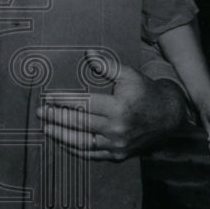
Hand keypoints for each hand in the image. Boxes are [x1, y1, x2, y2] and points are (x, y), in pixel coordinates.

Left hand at [36, 52, 185, 160]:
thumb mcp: (129, 75)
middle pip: (79, 123)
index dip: (63, 101)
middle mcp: (117, 128)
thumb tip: (88, 53)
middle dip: (55, 118)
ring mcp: (117, 144)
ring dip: (60, 135)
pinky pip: (92, 154)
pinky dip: (76, 149)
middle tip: (40, 112)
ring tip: (46, 128)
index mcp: (119, 107)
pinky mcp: (119, 155)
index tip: (47, 97)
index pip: (83, 104)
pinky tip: (63, 142)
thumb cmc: (146, 92)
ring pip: (82, 142)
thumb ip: (107, 66)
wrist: (169, 116)